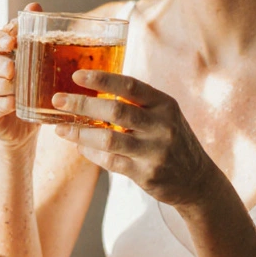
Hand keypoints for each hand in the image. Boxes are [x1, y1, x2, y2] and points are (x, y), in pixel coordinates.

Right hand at [0, 3, 41, 147]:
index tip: (12, 39)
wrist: (26, 125)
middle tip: (12, 68)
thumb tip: (34, 6)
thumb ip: (33, 35)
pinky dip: (1, 105)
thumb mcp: (36, 61)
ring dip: (3, 85)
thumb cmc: (30, 88)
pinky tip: (12, 103)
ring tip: (18, 88)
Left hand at [51, 70, 221, 208]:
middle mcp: (162, 125)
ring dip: (80, 132)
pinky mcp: (147, 175)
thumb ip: (137, 103)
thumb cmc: (172, 141)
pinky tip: (80, 146)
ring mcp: (155, 151)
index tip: (76, 76)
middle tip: (58, 100)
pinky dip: (92, 153)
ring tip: (60, 128)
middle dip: (82, 103)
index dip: (102, 79)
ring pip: (109, 138)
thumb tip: (94, 90)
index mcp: (165, 104)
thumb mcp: (164, 115)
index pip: (130, 85)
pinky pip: (111, 161)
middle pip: (116, 110)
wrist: (197, 180)